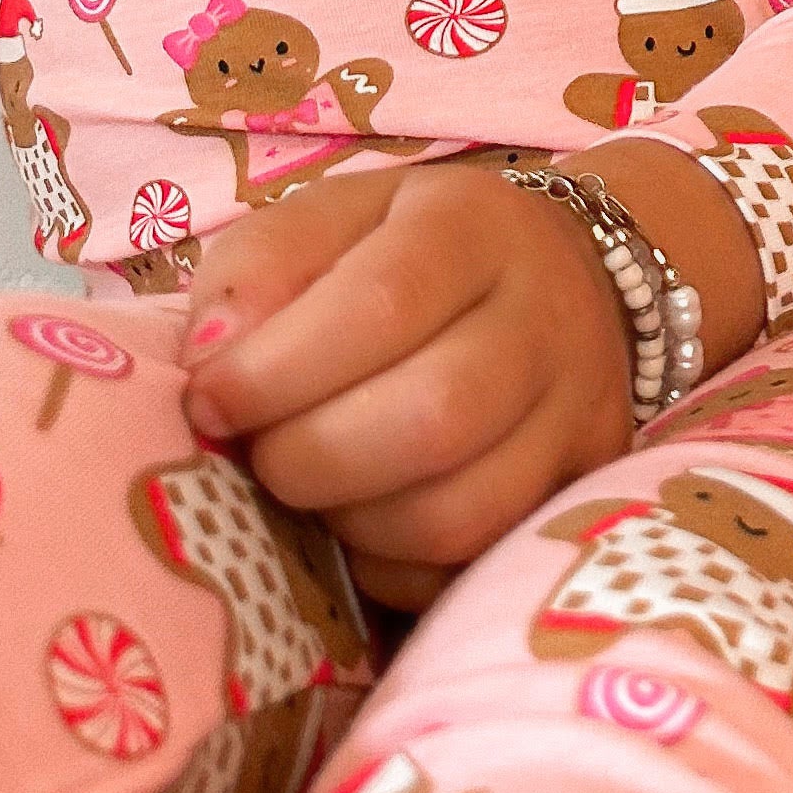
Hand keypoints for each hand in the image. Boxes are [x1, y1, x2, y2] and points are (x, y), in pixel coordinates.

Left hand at [182, 165, 633, 610]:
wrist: (549, 280)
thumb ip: (256, 272)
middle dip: (309, 457)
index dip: (277, 371)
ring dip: (351, 521)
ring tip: (317, 485)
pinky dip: (396, 564)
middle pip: (433, 418)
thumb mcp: (324, 225)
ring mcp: (580, 410)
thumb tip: (212, 364)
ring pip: (458, 512)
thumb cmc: (401, 257)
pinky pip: (472, 566)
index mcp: (474, 227)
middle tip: (264, 451)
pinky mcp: (582, 489)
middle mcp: (549, 314)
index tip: (210, 400)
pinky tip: (370, 518)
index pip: (383, 303)